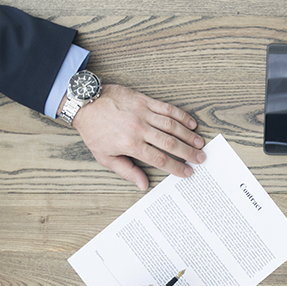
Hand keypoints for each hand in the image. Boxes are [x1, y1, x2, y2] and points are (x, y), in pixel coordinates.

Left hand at [72, 84, 205, 190]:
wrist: (85, 103)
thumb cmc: (93, 130)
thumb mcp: (104, 156)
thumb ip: (126, 171)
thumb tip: (142, 184)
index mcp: (131, 145)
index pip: (160, 159)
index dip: (176, 167)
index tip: (187, 172)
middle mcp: (139, 129)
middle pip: (170, 143)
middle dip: (188, 153)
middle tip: (201, 158)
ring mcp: (143, 113)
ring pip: (172, 126)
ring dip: (188, 135)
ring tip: (199, 143)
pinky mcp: (144, 100)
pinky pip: (167, 108)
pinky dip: (181, 116)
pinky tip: (191, 123)